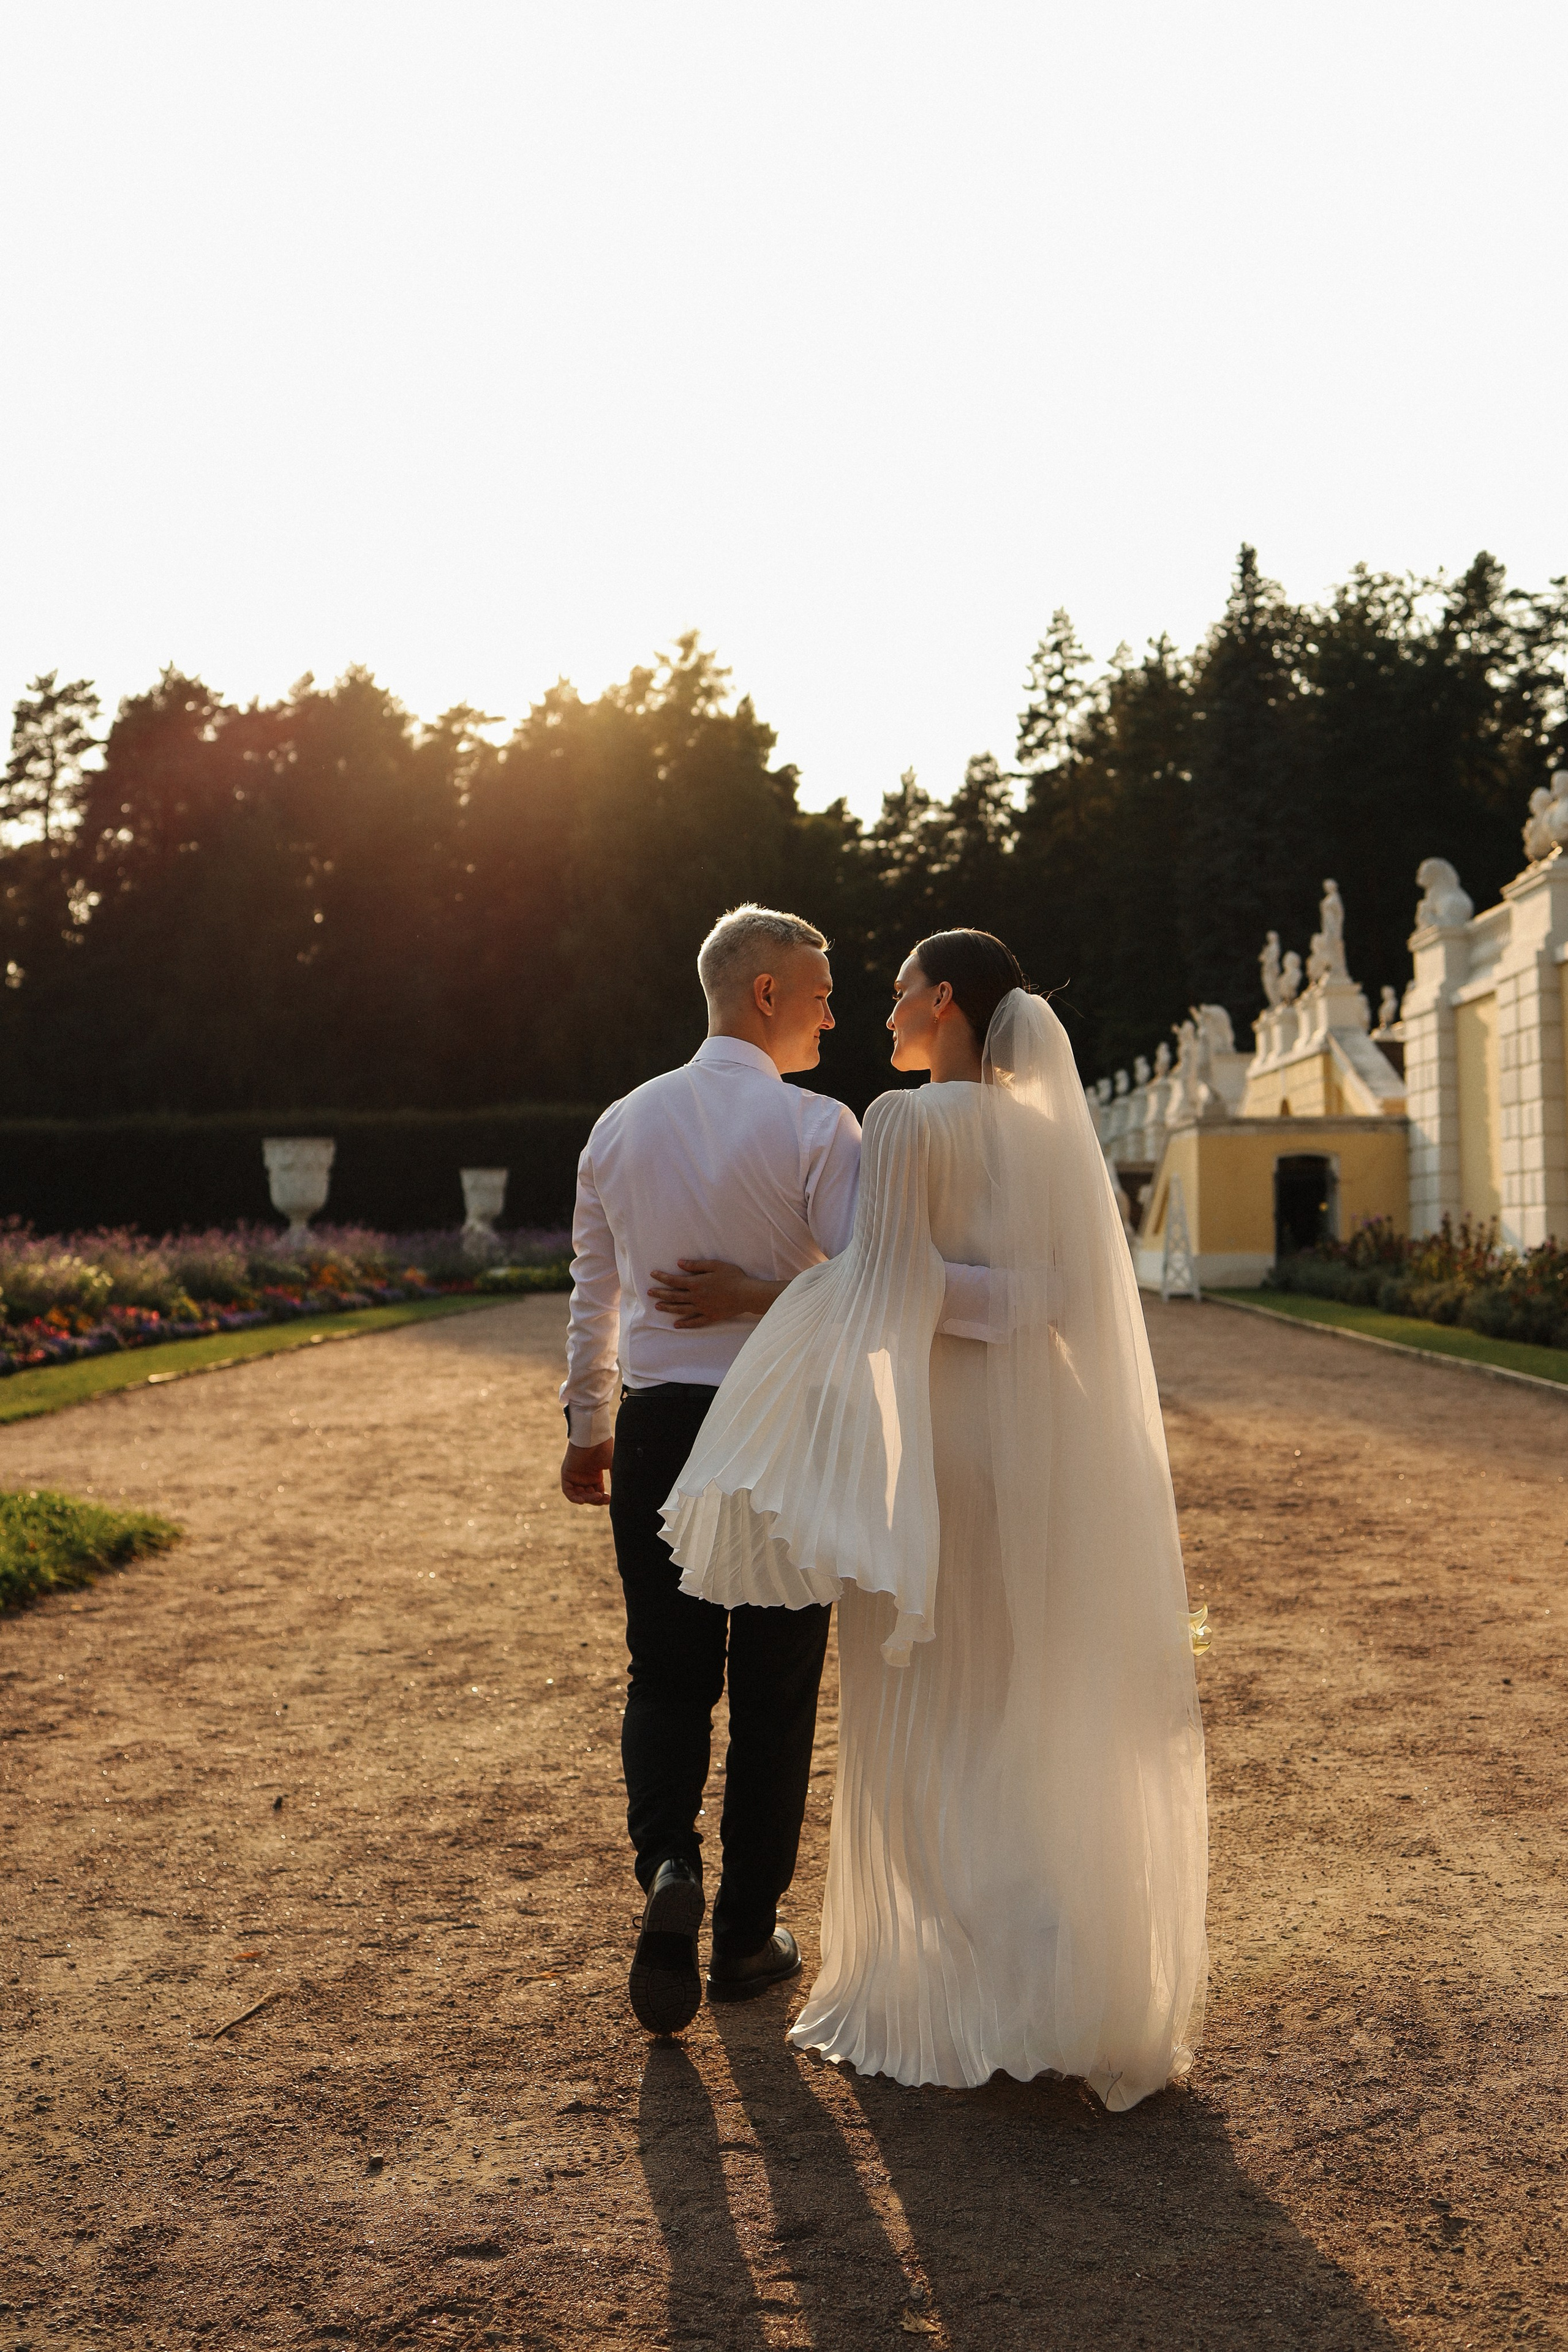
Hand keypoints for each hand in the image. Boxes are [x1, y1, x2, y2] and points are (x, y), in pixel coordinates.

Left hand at [561, 1437, 612, 1505]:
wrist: (593, 1436)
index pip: (597, 1492)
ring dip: (588, 1499)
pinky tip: (583, 1500)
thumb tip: (622, 1493)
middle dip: (597, 1500)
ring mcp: (575, 1475)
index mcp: (595, 1474)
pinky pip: (568, 1491)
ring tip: (597, 1496)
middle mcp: (584, 1476)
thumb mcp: (614, 1465)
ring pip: (579, 1495)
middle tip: (604, 1498)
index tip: (610, 1499)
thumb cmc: (604, 1447)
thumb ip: (616, 1478)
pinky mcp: (566, 1473)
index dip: (603, 1499)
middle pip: (589, 1495)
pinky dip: (574, 1498)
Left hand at [648, 1259, 786, 1327]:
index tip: (652, 1275)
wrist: (747, 1294)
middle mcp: (696, 1297)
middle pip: (673, 1296)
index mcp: (696, 1283)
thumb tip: (679, 1263)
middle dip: (660, 1294)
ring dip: (667, 1308)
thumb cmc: (733, 1277)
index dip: (662, 1277)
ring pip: (680, 1309)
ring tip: (657, 1307)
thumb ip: (696, 1265)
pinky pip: (694, 1322)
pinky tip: (676, 1325)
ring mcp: (702, 1309)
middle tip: (649, 1293)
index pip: (674, 1281)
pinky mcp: (710, 1317)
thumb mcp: (715, 1265)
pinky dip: (685, 1323)